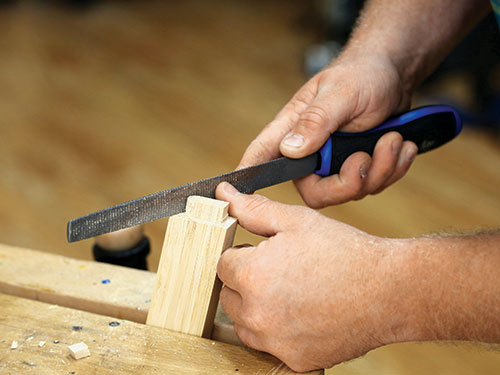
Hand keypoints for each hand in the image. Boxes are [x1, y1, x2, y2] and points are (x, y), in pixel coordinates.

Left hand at [216, 182, 408, 371]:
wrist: (390, 291)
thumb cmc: (345, 252)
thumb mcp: (296, 221)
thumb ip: (253, 209)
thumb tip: (224, 193)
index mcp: (253, 275)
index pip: (223, 264)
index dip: (243, 255)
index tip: (263, 254)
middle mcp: (257, 314)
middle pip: (229, 294)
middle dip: (247, 281)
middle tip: (280, 271)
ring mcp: (275, 341)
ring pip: (244, 322)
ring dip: (257, 308)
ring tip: (292, 292)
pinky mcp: (294, 359)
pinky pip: (269, 344)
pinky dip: (278, 331)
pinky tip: (304, 314)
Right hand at [238, 54, 417, 206]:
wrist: (395, 74)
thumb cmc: (362, 73)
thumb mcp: (340, 93)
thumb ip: (315, 121)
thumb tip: (290, 150)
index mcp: (293, 129)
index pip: (263, 157)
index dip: (252, 178)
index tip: (242, 197)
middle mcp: (310, 152)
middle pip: (317, 193)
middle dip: (351, 182)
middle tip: (367, 157)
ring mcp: (335, 163)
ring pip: (351, 191)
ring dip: (381, 170)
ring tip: (393, 139)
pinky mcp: (358, 167)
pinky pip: (374, 185)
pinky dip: (393, 168)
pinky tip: (400, 145)